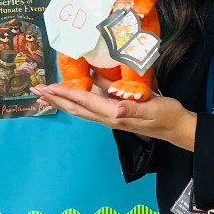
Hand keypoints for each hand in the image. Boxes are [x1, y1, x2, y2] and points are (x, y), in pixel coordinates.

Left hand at [30, 82, 196, 151]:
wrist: (177, 127)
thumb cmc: (167, 115)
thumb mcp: (154, 109)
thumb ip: (134, 110)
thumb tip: (116, 109)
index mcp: (115, 114)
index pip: (85, 102)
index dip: (66, 94)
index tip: (48, 87)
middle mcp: (109, 117)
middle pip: (76, 108)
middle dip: (56, 99)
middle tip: (36, 90)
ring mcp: (112, 116)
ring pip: (81, 108)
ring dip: (63, 101)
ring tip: (47, 94)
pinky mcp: (117, 113)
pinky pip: (92, 106)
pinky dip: (78, 99)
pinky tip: (76, 91)